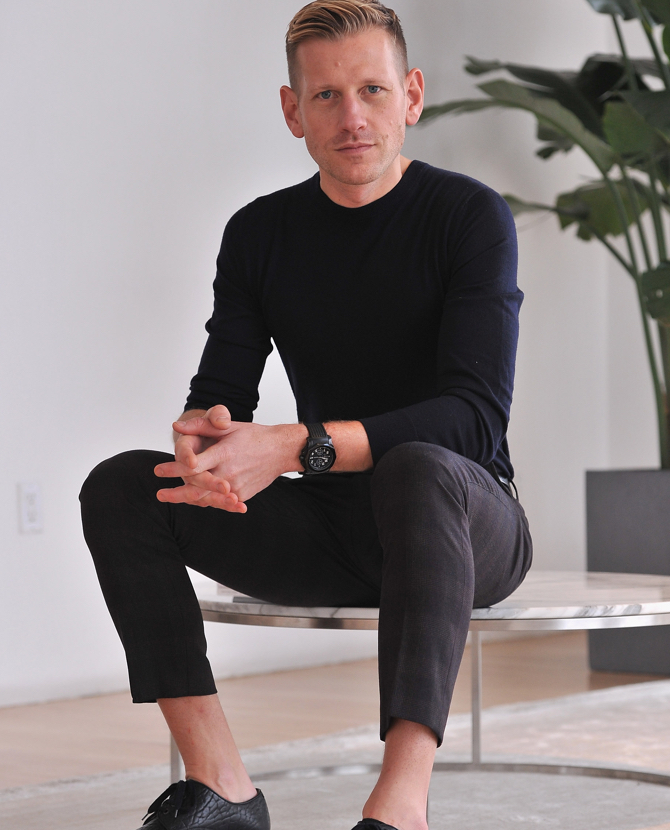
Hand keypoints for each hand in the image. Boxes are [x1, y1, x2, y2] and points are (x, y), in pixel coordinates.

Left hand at [154, 405, 305, 511]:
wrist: (280, 451)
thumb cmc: (253, 436)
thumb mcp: (228, 426)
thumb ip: (201, 425)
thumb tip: (176, 427)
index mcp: (224, 453)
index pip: (192, 465)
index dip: (173, 469)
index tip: (158, 470)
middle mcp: (229, 472)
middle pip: (196, 488)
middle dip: (176, 493)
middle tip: (159, 495)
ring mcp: (236, 486)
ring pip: (207, 498)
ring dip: (188, 500)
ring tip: (171, 498)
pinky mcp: (242, 495)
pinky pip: (220, 502)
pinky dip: (207, 501)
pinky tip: (194, 500)